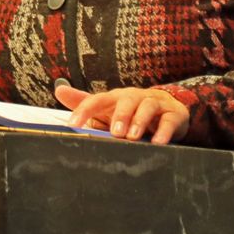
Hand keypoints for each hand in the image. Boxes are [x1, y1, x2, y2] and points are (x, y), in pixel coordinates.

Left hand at [54, 84, 189, 144]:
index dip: (85, 110)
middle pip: (127, 100)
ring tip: (133, 137)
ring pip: (148, 106)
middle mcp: (135, 97)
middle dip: (120, 115)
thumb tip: (59, 90)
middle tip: (114, 132)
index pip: (98, 100)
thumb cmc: (132, 113)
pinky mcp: (173, 114)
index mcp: (116, 97)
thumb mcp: (108, 109)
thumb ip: (85, 103)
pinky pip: (169, 121)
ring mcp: (155, 104)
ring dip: (140, 121)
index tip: (73, 125)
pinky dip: (164, 131)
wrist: (168, 111)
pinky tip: (158, 142)